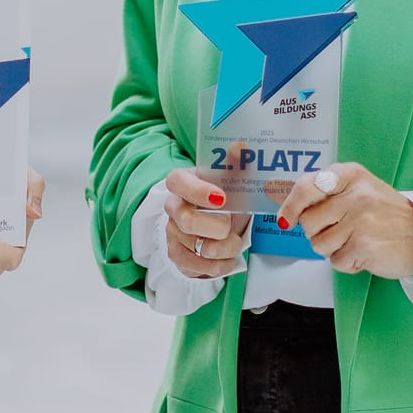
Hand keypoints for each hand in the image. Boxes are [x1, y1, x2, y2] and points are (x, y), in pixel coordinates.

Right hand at [162, 164, 249, 279]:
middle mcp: (172, 207)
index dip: (198, 191)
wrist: (216, 225)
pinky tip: (228, 258)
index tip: (221, 198)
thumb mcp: (231, 181)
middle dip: (219, 228)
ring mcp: (172, 232)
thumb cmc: (224, 199)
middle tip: (232, 227)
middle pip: (188, 221)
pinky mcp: (176, 255)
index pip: (178, 182)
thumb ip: (235, 164)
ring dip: (226, 248)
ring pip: (200, 247)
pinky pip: (199, 266)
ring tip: (235, 242)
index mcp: (181, 182)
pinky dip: (220, 265)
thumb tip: (240, 146)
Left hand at [276, 162, 412, 278]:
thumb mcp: (360, 189)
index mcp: (350, 175)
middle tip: (342, 230)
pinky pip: (336, 261)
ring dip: (334, 249)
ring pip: (319, 244)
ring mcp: (360, 220)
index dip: (291, 206)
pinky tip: (365, 252)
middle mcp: (354, 194)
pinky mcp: (364, 245)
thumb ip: (325, 193)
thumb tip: (282, 201)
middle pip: (308, 222)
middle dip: (318, 232)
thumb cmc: (387, 214)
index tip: (286, 219)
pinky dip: (347, 263)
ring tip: (356, 241)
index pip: (306, 187)